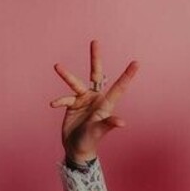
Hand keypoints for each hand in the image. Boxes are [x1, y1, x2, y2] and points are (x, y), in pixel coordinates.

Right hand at [49, 39, 138, 161]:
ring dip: (67, 76)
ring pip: (75, 83)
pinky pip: (65, 98)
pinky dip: (59, 101)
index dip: (127, 75)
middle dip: (95, 58)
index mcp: (106, 103)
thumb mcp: (99, 131)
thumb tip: (122, 123)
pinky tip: (53, 105)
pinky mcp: (72, 104)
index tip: (136, 63)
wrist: (77, 148)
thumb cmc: (91, 141)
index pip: (119, 87)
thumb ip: (108, 124)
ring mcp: (84, 100)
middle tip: (95, 42)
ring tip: (57, 67)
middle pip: (96, 74)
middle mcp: (96, 98)